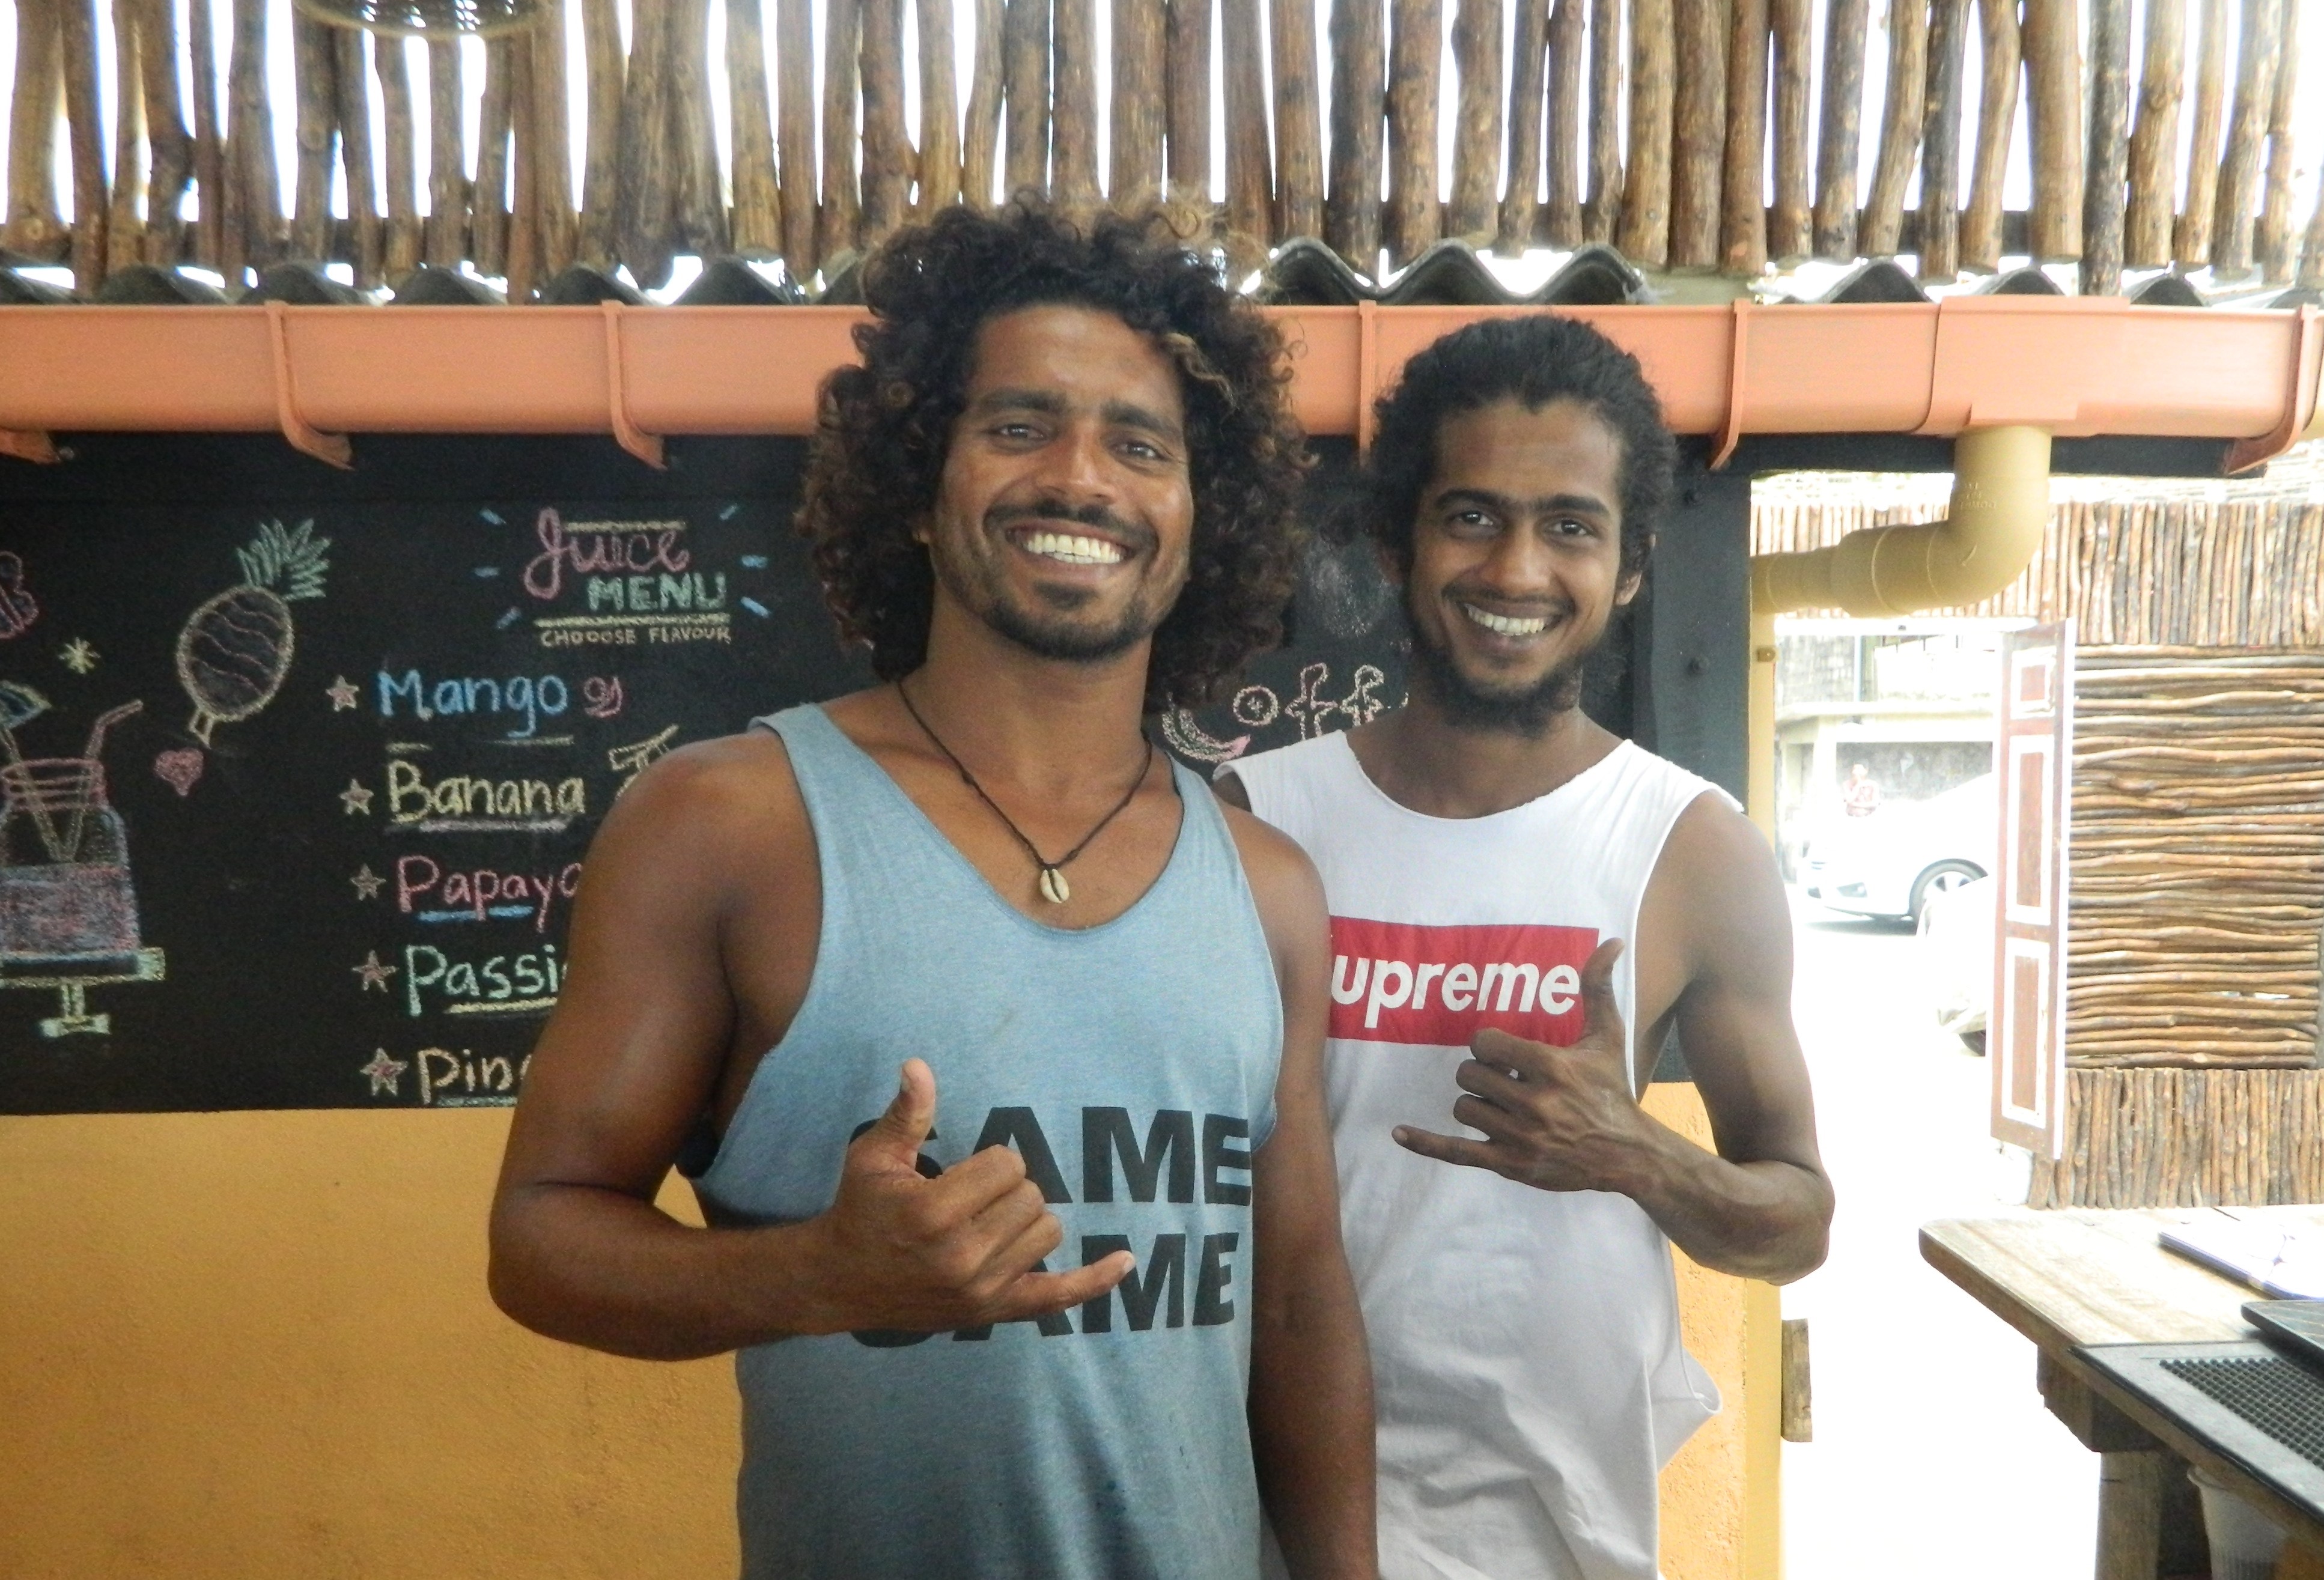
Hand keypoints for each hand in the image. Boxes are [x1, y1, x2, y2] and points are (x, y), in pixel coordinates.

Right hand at [798, 1059, 1132, 1333]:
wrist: (840, 1281)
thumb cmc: (861, 1210)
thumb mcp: (873, 1157)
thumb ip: (906, 1114)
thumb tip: (918, 1065)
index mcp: (933, 1213)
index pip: (1007, 1164)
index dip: (992, 1159)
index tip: (965, 1171)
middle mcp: (962, 1256)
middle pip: (1032, 1197)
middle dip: (1008, 1187)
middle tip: (973, 1197)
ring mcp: (981, 1290)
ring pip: (1047, 1232)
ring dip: (1027, 1219)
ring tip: (989, 1220)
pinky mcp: (993, 1312)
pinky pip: (1058, 1297)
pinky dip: (1094, 1281)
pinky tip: (1126, 1259)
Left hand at [1392, 940, 1659, 1194]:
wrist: (1627, 1154)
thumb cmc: (1611, 1090)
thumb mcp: (1607, 1037)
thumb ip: (1597, 987)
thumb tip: (1611, 940)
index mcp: (1551, 1067)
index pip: (1484, 1044)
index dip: (1487, 1045)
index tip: (1503, 1052)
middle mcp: (1533, 1103)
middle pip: (1468, 1075)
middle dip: (1479, 1072)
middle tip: (1502, 1078)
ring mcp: (1520, 1137)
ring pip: (1463, 1108)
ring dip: (1475, 1102)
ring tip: (1501, 1103)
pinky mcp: (1510, 1164)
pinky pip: (1456, 1152)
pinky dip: (1425, 1143)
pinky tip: (1398, 1132)